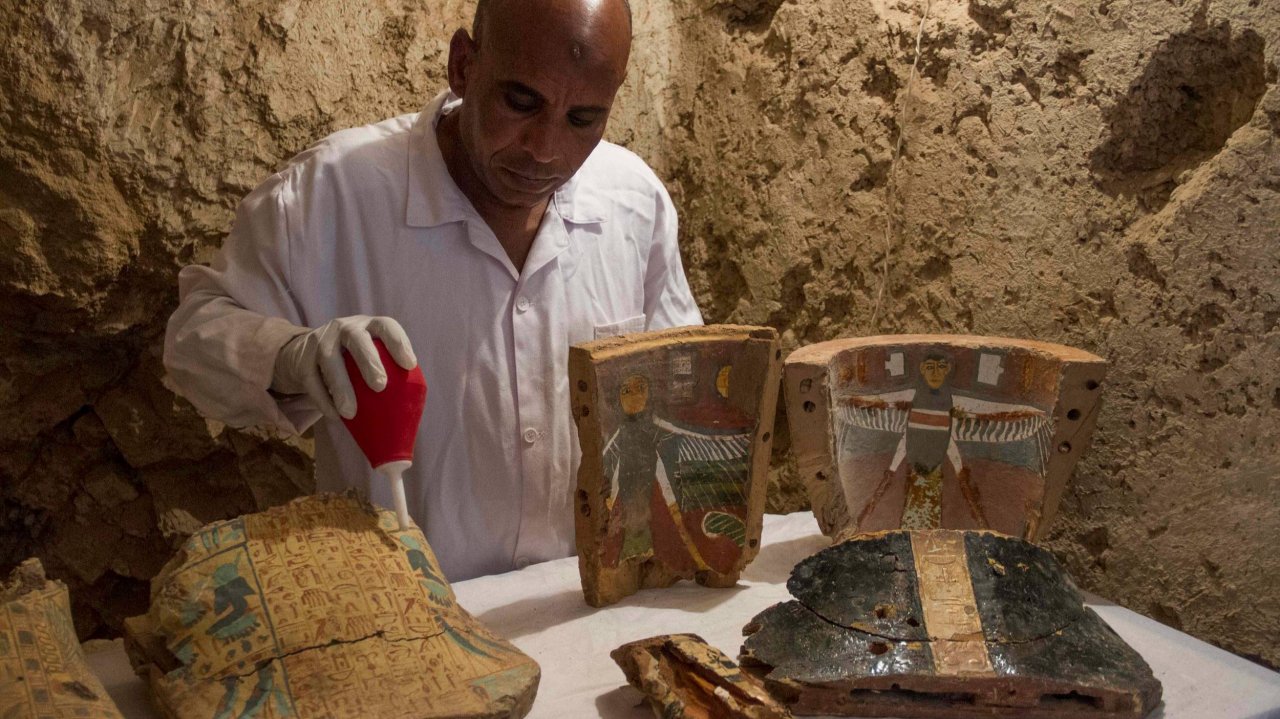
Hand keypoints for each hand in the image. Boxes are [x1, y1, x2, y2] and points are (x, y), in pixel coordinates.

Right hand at [271, 315, 416, 418]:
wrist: (303, 353)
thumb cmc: (350, 360)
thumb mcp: (368, 355)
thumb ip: (386, 371)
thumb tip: (408, 407)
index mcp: (368, 327)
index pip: (386, 326)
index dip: (399, 342)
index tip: (410, 365)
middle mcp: (345, 328)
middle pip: (357, 339)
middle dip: (369, 361)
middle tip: (381, 386)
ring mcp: (321, 341)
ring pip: (330, 360)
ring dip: (341, 386)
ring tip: (351, 412)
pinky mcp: (302, 359)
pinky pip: (311, 380)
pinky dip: (323, 399)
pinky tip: (335, 416)